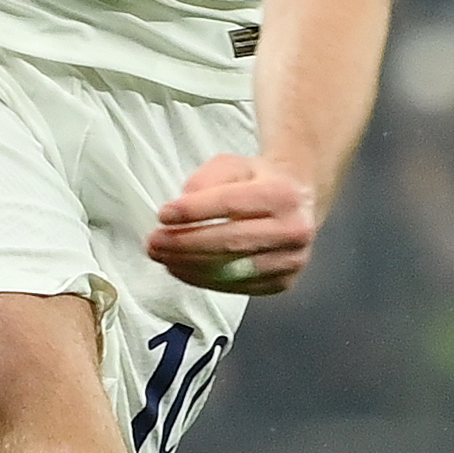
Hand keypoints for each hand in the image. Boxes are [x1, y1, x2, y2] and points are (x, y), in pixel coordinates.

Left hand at [147, 155, 322, 295]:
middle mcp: (294, 230)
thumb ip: (206, 180)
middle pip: (230, 241)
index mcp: (284, 194)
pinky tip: (182, 269)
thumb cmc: (260, 182)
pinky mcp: (283, 283)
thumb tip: (182, 208)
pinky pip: (236, 287)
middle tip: (154, 242)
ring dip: (189, 265)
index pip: (232, 204)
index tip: (163, 215)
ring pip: (232, 269)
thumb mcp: (232, 165)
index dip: (194, 211)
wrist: (299, 201)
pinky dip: (203, 280)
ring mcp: (291, 261)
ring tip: (162, 256)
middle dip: (185, 243)